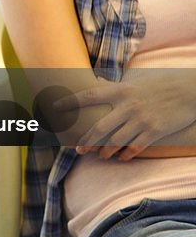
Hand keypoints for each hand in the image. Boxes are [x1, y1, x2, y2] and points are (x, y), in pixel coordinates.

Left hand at [55, 70, 195, 159]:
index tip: (54, 107)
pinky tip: (121, 157)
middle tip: (77, 149)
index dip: (69, 102)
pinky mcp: (154, 131)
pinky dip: (126, 154)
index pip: (88, 96)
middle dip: (86, 140)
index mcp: (120, 91)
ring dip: (105, 151)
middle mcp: (128, 106)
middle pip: (100, 127)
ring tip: (100, 155)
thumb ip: (114, 84)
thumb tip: (96, 79)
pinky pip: (135, 147)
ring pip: (116, 141)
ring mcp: (141, 120)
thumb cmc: (159, 84)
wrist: (189, 90)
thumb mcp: (135, 81)